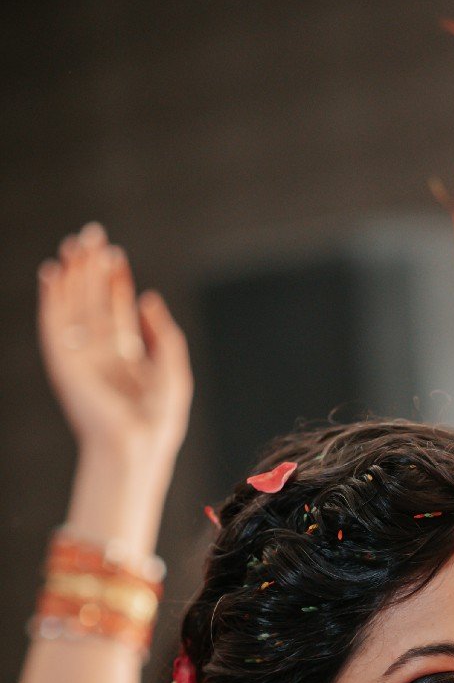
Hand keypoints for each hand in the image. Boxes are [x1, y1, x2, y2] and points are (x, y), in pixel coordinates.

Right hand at [38, 223, 191, 474]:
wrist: (137, 447)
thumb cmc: (160, 421)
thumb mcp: (173, 371)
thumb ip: (164, 335)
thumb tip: (149, 298)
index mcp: (126, 362)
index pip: (116, 313)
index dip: (116, 284)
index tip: (117, 257)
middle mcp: (100, 358)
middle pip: (92, 304)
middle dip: (91, 271)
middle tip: (93, 236)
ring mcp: (80, 360)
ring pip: (73, 308)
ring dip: (72, 276)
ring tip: (75, 243)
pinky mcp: (64, 364)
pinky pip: (53, 325)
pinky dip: (52, 298)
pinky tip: (53, 272)